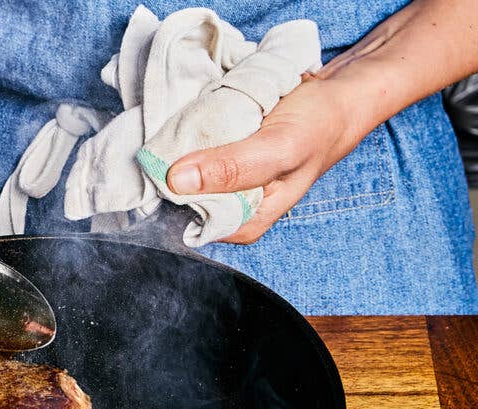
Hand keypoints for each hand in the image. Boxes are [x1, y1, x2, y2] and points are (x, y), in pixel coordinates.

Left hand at [166, 75, 363, 243]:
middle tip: (174, 137)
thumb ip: (233, 168)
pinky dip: (184, 133)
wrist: (333, 95)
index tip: (164, 164)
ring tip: (183, 124)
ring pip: (178, 171)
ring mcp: (220, 181)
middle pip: (177, 196)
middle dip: (170, 168)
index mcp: (243, 222)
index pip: (186, 222)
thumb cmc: (316, 127)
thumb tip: (176, 182)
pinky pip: (187, 150)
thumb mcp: (279, 148)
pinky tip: (189, 119)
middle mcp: (228, 206)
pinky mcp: (216, 157)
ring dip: (174, 147)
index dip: (170, 196)